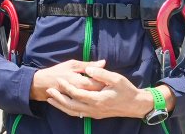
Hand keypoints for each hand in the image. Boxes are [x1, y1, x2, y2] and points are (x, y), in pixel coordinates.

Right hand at [29, 59, 106, 101]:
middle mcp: (82, 94)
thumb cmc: (57, 72)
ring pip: (96, 100)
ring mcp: (79, 102)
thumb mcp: (72, 65)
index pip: (100, 82)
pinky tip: (97, 98)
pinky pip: (89, 105)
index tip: (110, 76)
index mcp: (81, 82)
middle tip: (110, 83)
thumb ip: (88, 65)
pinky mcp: (77, 107)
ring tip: (104, 91)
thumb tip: (103, 62)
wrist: (43, 84)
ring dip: (101, 95)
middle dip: (106, 88)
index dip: (107, 79)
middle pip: (99, 93)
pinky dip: (95, 102)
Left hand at [46, 65, 160, 119]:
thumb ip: (101, 73)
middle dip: (59, 98)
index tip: (59, 79)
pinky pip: (79, 114)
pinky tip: (63, 105)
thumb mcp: (116, 78)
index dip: (67, 87)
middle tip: (48, 90)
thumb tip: (89, 68)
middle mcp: (95, 109)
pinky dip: (69, 110)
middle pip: (72, 105)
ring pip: (74, 112)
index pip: (77, 94)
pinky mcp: (96, 115)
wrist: (136, 105)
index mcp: (98, 99)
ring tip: (50, 99)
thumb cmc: (127, 90)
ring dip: (61, 106)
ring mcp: (95, 113)